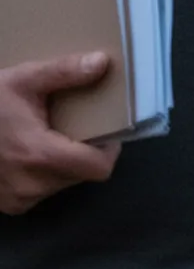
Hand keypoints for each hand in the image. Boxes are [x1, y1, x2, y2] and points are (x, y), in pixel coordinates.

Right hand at [0, 53, 120, 215]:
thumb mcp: (23, 80)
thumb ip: (65, 72)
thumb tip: (103, 62)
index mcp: (40, 156)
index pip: (98, 168)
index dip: (109, 148)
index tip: (106, 129)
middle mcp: (31, 186)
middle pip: (82, 174)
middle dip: (85, 150)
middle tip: (75, 125)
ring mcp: (17, 200)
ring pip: (63, 183)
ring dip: (64, 162)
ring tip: (49, 135)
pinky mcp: (8, 205)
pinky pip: (41, 190)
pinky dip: (43, 173)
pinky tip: (29, 151)